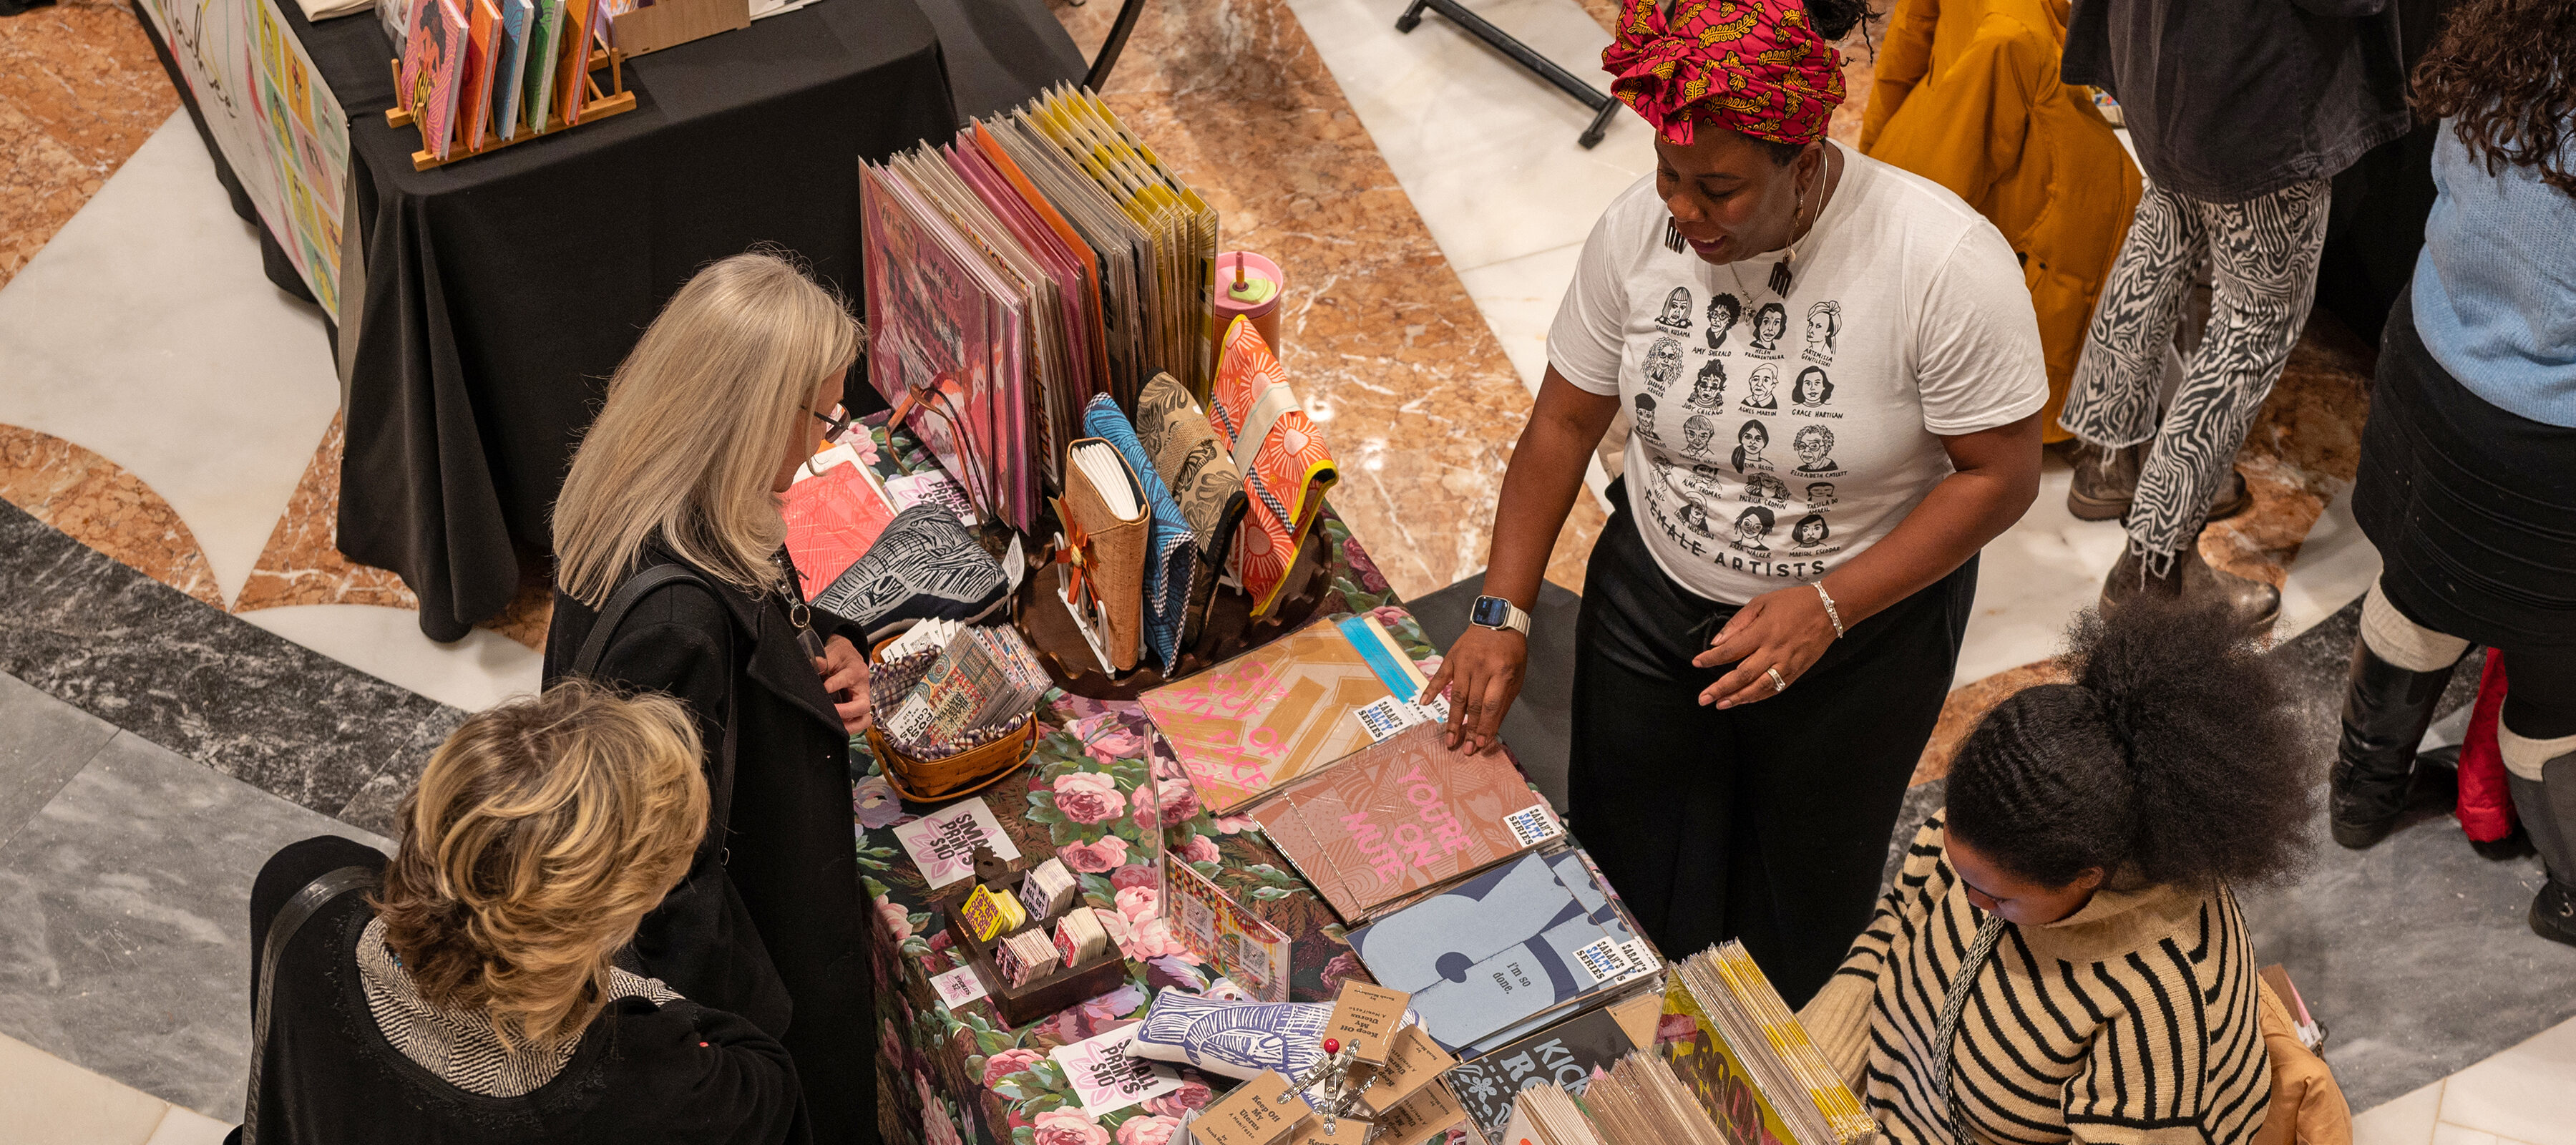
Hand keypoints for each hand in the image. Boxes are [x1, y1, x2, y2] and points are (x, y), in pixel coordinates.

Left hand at [815, 634, 872, 734]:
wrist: (849, 658)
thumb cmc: (841, 656)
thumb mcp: (834, 652)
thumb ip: (825, 659)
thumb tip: (815, 664)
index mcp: (857, 671)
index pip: (848, 679)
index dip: (835, 684)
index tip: (824, 688)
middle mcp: (863, 688)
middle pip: (862, 706)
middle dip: (846, 712)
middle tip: (831, 713)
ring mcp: (862, 701)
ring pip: (864, 720)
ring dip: (851, 726)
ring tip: (835, 728)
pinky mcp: (858, 709)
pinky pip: (858, 722)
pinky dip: (849, 728)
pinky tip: (835, 728)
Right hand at [1420, 624, 1525, 753]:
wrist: (1498, 620)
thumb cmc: (1511, 651)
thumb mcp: (1516, 676)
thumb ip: (1504, 701)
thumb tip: (1492, 729)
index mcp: (1502, 672)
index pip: (1491, 705)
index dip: (1486, 727)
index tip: (1482, 744)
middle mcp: (1481, 667)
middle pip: (1474, 704)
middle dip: (1470, 729)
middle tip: (1466, 749)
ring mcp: (1464, 661)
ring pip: (1457, 696)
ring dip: (1452, 720)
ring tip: (1450, 738)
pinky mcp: (1451, 657)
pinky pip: (1439, 676)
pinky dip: (1431, 690)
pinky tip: (1424, 704)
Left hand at [1691, 585, 1836, 708]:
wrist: (1829, 609)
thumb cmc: (1793, 602)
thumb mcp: (1761, 603)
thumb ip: (1738, 623)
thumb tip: (1718, 642)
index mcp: (1762, 632)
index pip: (1731, 651)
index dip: (1712, 659)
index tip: (1697, 663)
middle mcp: (1774, 651)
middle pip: (1742, 675)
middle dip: (1720, 688)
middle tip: (1703, 698)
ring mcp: (1787, 663)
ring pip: (1759, 687)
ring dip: (1738, 698)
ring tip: (1721, 704)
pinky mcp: (1797, 671)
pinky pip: (1776, 688)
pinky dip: (1759, 696)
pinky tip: (1745, 700)